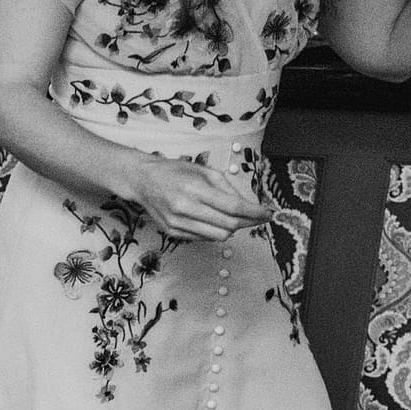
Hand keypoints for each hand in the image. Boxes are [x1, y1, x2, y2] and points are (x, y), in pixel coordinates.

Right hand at [125, 156, 271, 241]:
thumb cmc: (174, 171)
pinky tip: (211, 220)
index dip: (255, 212)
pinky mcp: (172, 233)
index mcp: (194, 189)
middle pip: (229, 226)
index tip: (268, 214)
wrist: (142, 180)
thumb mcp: (203, 170)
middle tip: (256, 217)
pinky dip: (213, 231)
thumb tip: (247, 206)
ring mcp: (177, 224)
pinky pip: (203, 238)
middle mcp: (185, 209)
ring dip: (231, 229)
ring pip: (218, 237)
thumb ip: (226, 187)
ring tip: (232, 218)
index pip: (234, 207)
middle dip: (248, 223)